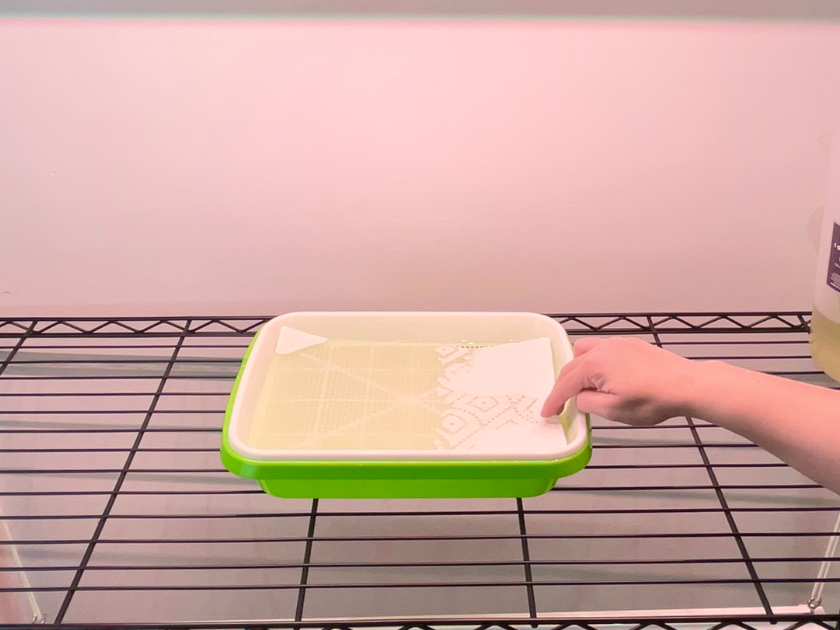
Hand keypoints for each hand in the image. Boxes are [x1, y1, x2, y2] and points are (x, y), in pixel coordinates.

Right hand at [541, 337, 697, 424]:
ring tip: (581, 386)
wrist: (686, 385)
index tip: (547, 413)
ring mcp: (617, 343)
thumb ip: (587, 403)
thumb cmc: (651, 400)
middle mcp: (602, 348)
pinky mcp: (631, 344)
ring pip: (585, 351)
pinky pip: (602, 349)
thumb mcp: (613, 410)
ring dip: (577, 368)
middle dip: (563, 385)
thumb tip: (579, 398)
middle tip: (560, 403)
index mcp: (594, 364)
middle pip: (572, 365)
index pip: (565, 384)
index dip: (554, 400)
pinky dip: (594, 361)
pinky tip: (603, 376)